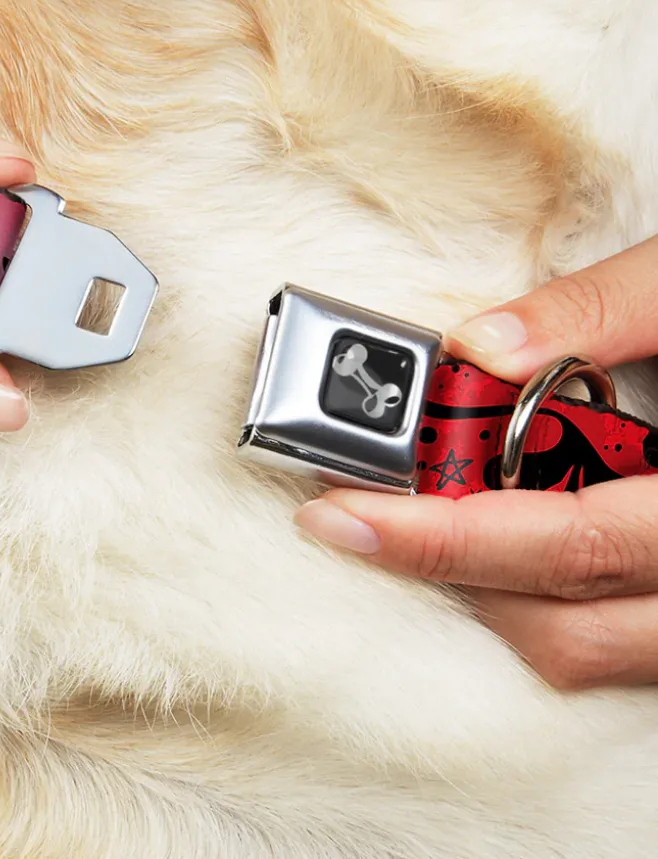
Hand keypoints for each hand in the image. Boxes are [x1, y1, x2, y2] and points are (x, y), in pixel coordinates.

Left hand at [295, 236, 657, 689]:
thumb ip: (601, 310)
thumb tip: (479, 345)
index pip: (567, 542)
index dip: (444, 538)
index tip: (342, 511)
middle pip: (564, 624)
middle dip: (443, 571)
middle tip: (353, 515)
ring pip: (590, 651)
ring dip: (491, 595)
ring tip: (421, 524)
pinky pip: (619, 644)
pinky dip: (545, 603)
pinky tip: (503, 541)